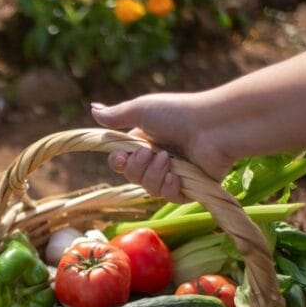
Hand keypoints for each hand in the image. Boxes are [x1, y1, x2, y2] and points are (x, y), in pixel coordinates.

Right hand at [91, 94, 232, 202]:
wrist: (213, 127)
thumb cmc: (178, 114)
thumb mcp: (142, 110)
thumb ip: (116, 115)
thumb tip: (92, 109)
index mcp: (146, 142)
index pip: (122, 161)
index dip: (118, 163)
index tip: (120, 158)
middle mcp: (159, 159)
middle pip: (133, 177)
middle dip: (138, 168)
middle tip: (151, 153)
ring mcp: (175, 174)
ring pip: (149, 189)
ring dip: (154, 175)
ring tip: (168, 159)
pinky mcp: (190, 187)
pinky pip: (169, 197)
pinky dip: (169, 187)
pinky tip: (176, 177)